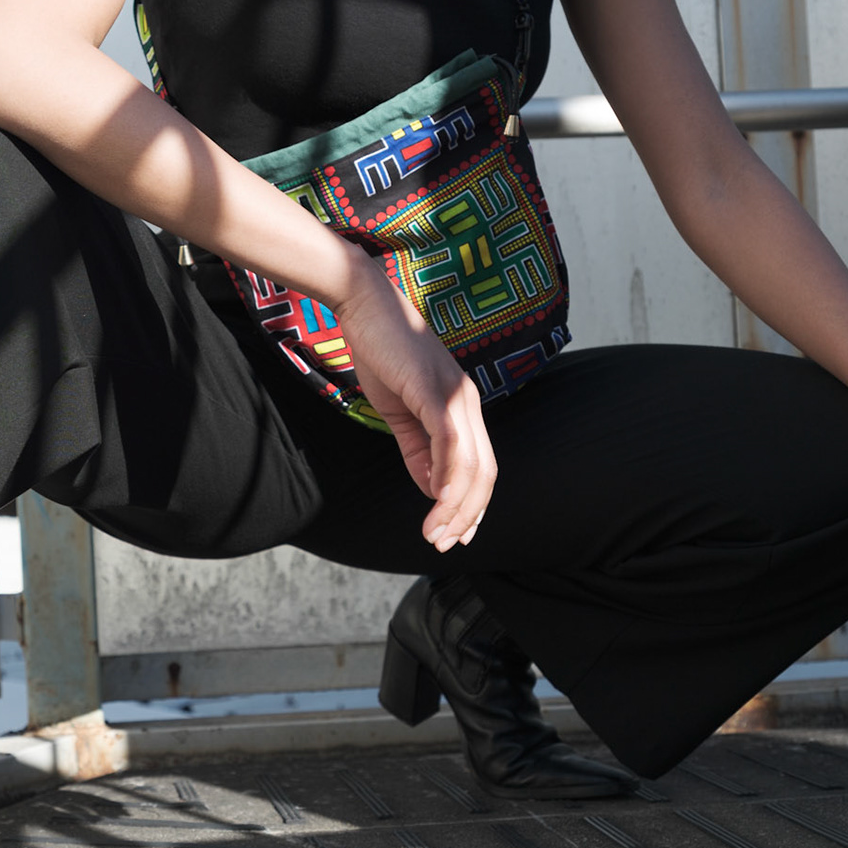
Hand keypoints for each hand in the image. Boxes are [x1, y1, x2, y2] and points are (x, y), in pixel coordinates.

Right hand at [335, 263, 495, 551]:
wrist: (363, 302)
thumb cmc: (380, 350)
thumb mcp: (398, 410)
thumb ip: (417, 449)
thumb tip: (430, 488)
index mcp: (461, 407)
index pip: (480, 466)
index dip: (471, 505)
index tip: (454, 535)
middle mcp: (468, 402)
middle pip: (484, 472)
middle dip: (467, 515)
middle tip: (444, 544)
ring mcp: (456, 396)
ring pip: (471, 464)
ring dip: (455, 506)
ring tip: (434, 533)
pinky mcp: (436, 390)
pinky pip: (450, 442)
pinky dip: (447, 476)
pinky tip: (435, 498)